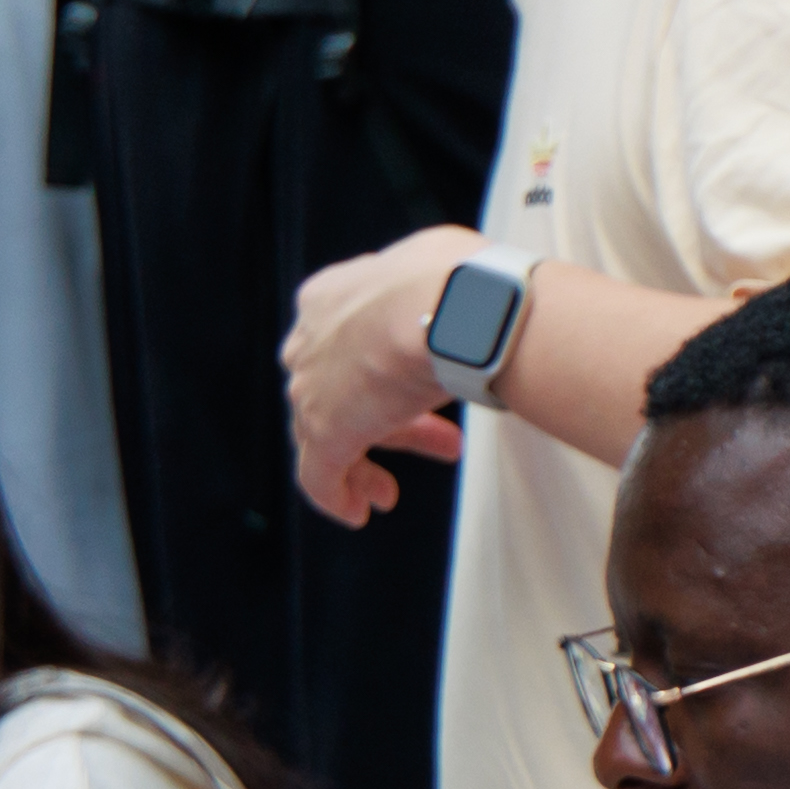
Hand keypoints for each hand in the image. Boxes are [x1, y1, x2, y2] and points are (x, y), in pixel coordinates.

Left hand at [280, 230, 489, 525]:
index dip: (383, 376)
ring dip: (363, 464)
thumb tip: (478, 304)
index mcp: (332, 296)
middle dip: (387, 423)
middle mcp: (311, 338)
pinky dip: (336, 496)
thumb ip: (441, 295)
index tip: (415, 397)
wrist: (453, 303)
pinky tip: (357, 512)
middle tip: (434, 441)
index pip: (349, 345)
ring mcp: (312, 385)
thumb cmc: (462, 284)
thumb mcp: (442, 276)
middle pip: (339, 390)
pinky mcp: (324, 430)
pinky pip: (318, 475)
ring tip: (388, 491)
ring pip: (325, 433)